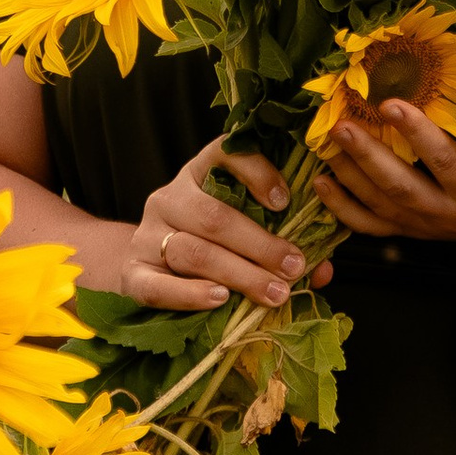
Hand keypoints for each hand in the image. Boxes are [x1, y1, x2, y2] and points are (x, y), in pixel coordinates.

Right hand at [122, 138, 325, 312]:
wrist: (145, 269)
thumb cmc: (207, 246)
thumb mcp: (241, 232)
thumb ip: (280, 244)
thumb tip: (323, 268)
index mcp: (198, 175)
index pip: (224, 154)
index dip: (255, 171)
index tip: (285, 200)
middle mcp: (168, 198)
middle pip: (214, 217)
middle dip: (260, 244)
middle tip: (295, 268)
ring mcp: (146, 236)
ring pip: (192, 252)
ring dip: (238, 274)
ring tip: (274, 292)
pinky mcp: (132, 274)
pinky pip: (158, 286)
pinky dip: (191, 295)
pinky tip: (220, 300)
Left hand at [312, 107, 455, 271]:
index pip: (445, 163)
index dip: (418, 135)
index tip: (391, 103)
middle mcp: (448, 215)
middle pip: (400, 189)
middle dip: (367, 157)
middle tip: (340, 124)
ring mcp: (427, 227)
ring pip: (380, 207)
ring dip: (348, 176)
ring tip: (324, 142)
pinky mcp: (415, 231)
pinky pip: (372, 226)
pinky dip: (343, 209)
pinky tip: (320, 183)